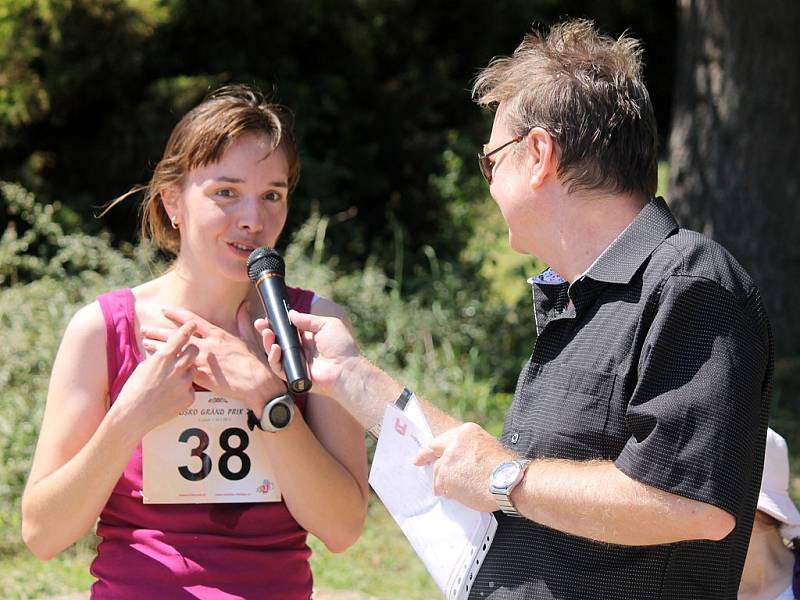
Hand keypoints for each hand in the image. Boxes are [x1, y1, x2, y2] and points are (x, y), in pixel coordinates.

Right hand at [114, 321, 197, 434]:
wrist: (132, 416)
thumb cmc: (133, 390)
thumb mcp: (143, 367)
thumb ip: (159, 358)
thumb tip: (167, 350)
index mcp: (163, 358)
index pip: (181, 337)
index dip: (188, 328)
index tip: (192, 324)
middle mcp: (177, 369)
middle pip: (194, 351)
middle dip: (191, 350)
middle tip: (187, 353)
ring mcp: (184, 384)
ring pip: (194, 370)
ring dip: (186, 372)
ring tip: (172, 381)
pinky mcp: (189, 398)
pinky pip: (191, 389)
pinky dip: (183, 390)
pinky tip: (170, 396)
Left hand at [141, 303, 283, 410]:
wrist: (258, 383)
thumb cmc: (255, 362)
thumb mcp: (250, 338)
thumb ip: (243, 321)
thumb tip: (243, 306)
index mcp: (218, 334)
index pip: (192, 321)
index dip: (176, 314)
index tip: (164, 310)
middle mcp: (207, 345)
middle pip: (177, 335)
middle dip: (159, 331)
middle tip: (146, 328)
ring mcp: (203, 361)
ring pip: (175, 351)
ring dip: (158, 347)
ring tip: (145, 343)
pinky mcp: (201, 376)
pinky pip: (179, 368)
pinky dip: (167, 364)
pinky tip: (156, 363)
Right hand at [255, 310, 361, 398]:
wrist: (346, 368)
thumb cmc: (341, 346)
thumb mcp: (326, 324)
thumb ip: (307, 319)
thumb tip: (291, 313)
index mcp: (308, 338)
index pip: (287, 330)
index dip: (276, 324)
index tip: (268, 317)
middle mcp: (300, 350)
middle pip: (278, 341)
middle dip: (267, 332)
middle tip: (260, 324)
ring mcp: (296, 363)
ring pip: (275, 354)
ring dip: (268, 343)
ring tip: (267, 334)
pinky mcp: (294, 376)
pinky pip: (279, 368)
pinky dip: (274, 358)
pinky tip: (275, 348)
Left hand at [413, 422, 512, 511]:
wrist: (509, 480)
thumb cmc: (505, 468)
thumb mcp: (487, 447)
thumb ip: (470, 450)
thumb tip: (461, 462)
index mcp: (466, 432)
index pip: (442, 439)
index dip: (430, 449)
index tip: (420, 455)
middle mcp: (454, 443)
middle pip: (436, 455)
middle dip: (429, 463)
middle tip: (420, 465)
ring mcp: (447, 460)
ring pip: (438, 473)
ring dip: (444, 483)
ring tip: (458, 491)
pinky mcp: (445, 477)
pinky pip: (442, 487)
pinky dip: (448, 493)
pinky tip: (459, 495)